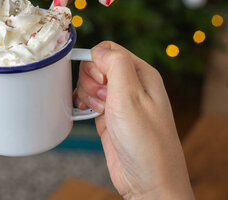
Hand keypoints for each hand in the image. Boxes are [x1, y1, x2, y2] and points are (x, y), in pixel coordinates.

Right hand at [73, 41, 193, 199]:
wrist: (147, 181)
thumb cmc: (145, 142)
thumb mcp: (130, 96)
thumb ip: (115, 65)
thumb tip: (98, 49)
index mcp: (141, 74)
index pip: (110, 50)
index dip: (97, 62)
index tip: (99, 81)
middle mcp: (131, 85)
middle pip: (96, 66)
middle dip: (90, 80)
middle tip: (102, 100)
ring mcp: (119, 102)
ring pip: (89, 83)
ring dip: (86, 94)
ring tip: (99, 111)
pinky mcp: (108, 117)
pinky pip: (87, 101)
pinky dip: (82, 105)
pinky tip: (86, 114)